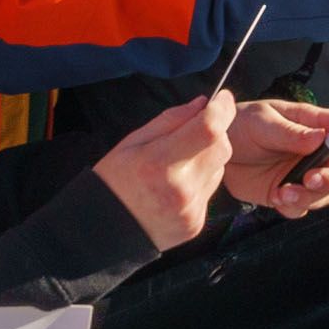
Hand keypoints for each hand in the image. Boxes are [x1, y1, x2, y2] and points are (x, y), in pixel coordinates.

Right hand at [96, 92, 237, 249]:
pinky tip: (176, 186)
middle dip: (216, 133)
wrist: (104, 231)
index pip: (209, 129)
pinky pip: (209, 191)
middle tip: (194, 132)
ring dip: (207, 158)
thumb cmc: (114, 179)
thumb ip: (171, 120)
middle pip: (222, 148)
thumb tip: (203, 103)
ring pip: (219, 169)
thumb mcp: (133, 141)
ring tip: (178, 163)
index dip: (223, 109)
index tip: (223, 97)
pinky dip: (200, 181)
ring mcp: (190, 210)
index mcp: (159, 162)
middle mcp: (180, 188)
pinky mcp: (195, 224)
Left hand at [220, 100, 328, 216]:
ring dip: (308, 196)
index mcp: (313, 124)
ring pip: (325, 194)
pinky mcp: (287, 194)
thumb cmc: (240, 124)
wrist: (211, 152)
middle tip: (311, 180)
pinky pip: (302, 208)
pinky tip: (275, 196)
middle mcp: (314, 151)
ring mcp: (302, 175)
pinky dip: (292, 206)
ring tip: (282, 191)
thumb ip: (290, 133)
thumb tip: (320, 137)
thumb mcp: (261, 121)